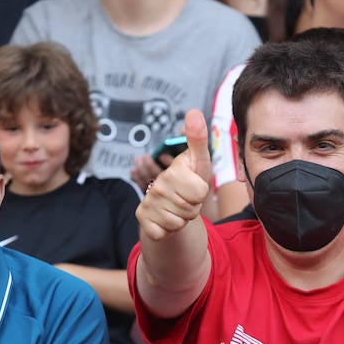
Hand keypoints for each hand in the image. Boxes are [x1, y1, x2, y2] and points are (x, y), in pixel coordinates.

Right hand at [136, 110, 211, 239]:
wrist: (169, 204)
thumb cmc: (189, 181)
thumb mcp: (199, 162)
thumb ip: (198, 139)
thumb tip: (194, 111)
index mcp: (173, 171)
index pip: (200, 192)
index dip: (201, 193)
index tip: (194, 187)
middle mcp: (157, 185)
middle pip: (190, 209)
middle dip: (193, 208)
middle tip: (186, 200)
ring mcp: (148, 202)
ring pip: (179, 222)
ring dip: (182, 219)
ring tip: (178, 208)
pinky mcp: (143, 219)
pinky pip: (164, 233)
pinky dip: (169, 230)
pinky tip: (166, 219)